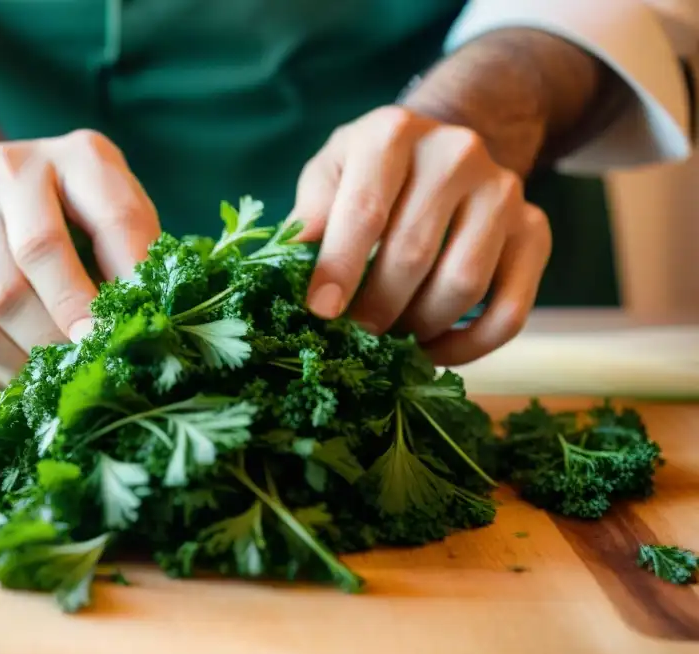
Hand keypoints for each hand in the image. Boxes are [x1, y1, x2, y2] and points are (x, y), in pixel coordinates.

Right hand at [0, 129, 160, 387]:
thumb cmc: (84, 221)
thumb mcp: (123, 221)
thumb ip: (138, 260)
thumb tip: (147, 331)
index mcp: (76, 157)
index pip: (108, 220)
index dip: (124, 282)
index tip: (126, 333)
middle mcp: (7, 174)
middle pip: (33, 263)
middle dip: (67, 327)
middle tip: (91, 366)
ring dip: (32, 360)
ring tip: (62, 380)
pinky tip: (27, 379)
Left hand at [290, 106, 551, 366]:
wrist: (442, 151)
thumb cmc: (369, 173)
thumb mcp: (330, 173)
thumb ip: (310, 212)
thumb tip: (289, 259)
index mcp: (393, 133)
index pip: (365, 212)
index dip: (340, 270)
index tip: (320, 312)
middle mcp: (457, 153)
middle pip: (414, 255)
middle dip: (376, 308)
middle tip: (354, 334)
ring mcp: (503, 190)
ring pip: (463, 286)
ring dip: (420, 327)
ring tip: (389, 337)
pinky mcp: (534, 230)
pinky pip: (510, 310)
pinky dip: (470, 346)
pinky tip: (434, 351)